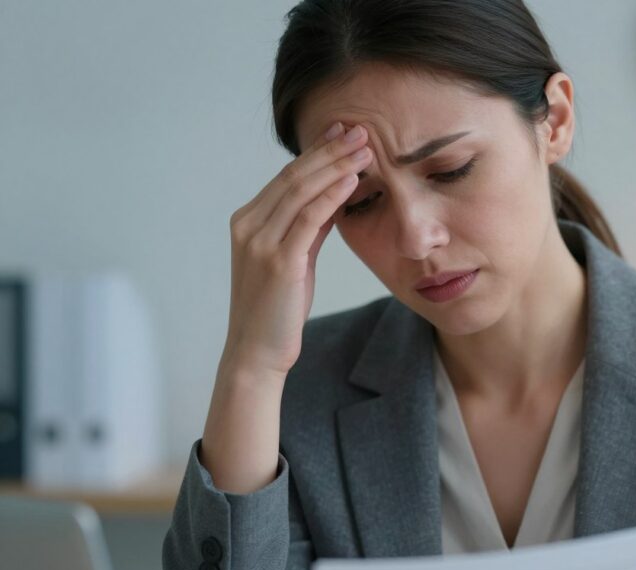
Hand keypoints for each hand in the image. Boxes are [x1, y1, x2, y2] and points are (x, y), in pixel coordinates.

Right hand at [220, 121, 373, 376]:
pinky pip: (308, 219)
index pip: (286, 176)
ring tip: (365, 146)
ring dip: (336, 165)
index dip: (317, 151)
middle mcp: (248, 226)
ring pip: (300, 191)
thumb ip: (309, 228)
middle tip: (361, 129)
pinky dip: (331, 195)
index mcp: (248, 221)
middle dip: (330, 149)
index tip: (343, 131)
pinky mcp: (279, 262)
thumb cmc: (278, 308)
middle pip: (294, 176)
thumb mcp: (294, 258)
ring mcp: (260, 243)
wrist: (257, 352)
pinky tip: (352, 179)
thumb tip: (336, 197)